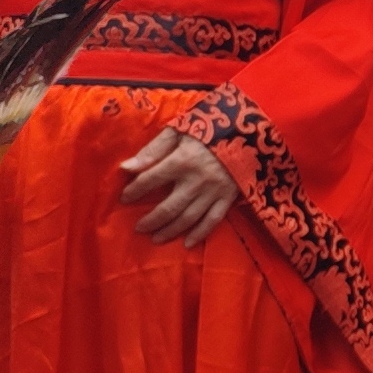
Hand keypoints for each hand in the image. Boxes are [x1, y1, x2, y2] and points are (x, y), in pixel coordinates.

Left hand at [117, 127, 239, 245]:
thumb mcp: (179, 130)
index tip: (124, 198)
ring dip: (170, 230)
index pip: (150, 180)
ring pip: (188, 217)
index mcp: (181, 160)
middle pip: (169, 207)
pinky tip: (187, 243)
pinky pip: (213, 220)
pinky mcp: (228, 197)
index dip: (135, 190)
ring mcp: (214, 191)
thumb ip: (153, 150)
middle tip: (139, 228)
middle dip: (151, 220)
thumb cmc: (209, 129)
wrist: (248, 131)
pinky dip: (200, 233)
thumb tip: (126, 168)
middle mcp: (196, 180)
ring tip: (155, 238)